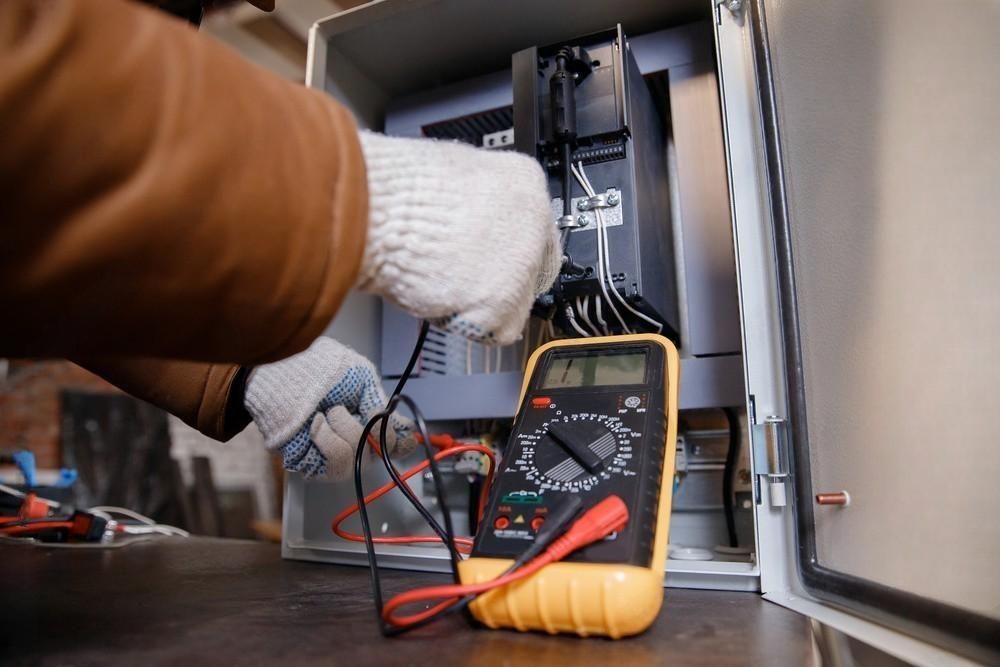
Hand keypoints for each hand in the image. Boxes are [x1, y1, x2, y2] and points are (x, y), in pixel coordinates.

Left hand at [244, 337, 412, 478]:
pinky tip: (317, 425)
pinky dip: (328, 440)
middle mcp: (358, 439)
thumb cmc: (317, 369)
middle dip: (366, 427)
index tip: (403, 434)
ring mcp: (338, 455)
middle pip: (384, 451)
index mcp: (370, 416)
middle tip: (342, 408)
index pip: (399, 441)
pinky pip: (338, 465)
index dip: (404, 440)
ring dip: (344, 429)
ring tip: (326, 413)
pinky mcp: (317, 466)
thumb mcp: (360, 375)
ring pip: (361, 457)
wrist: (281, 376)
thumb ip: (380, 401)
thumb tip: (400, 428)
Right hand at [356, 131, 560, 345]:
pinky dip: (468, 324)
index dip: (508, 254)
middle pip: (528, 273)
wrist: (377, 212)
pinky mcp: (502, 301)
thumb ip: (477, 200)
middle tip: (462, 280)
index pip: (536, 231)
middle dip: (495, 283)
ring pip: (514, 307)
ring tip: (443, 284)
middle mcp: (533, 222)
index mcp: (523, 181)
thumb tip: (474, 216)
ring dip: (480, 307)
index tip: (496, 264)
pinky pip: (494, 330)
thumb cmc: (397, 190)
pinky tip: (443, 298)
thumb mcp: (452, 174)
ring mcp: (521, 264)